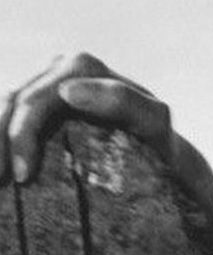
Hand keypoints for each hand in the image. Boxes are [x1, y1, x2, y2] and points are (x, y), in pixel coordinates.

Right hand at [0, 52, 172, 184]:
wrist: (155, 147)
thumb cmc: (156, 136)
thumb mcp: (152, 120)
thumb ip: (121, 100)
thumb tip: (68, 90)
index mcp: (83, 68)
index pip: (36, 98)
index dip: (22, 134)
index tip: (23, 177)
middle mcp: (60, 70)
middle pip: (14, 102)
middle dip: (1, 144)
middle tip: (2, 187)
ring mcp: (45, 84)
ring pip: (4, 107)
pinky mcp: (38, 105)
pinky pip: (6, 116)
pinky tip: (1, 170)